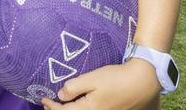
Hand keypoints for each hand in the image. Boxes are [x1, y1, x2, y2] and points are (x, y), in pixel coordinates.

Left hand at [44, 60, 159, 109]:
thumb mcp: (92, 79)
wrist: (142, 81)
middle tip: (47, 104)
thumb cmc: (116, 78)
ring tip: (60, 104)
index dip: (51, 106)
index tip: (43, 99)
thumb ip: (74, 87)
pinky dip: (79, 109)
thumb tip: (60, 95)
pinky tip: (77, 103)